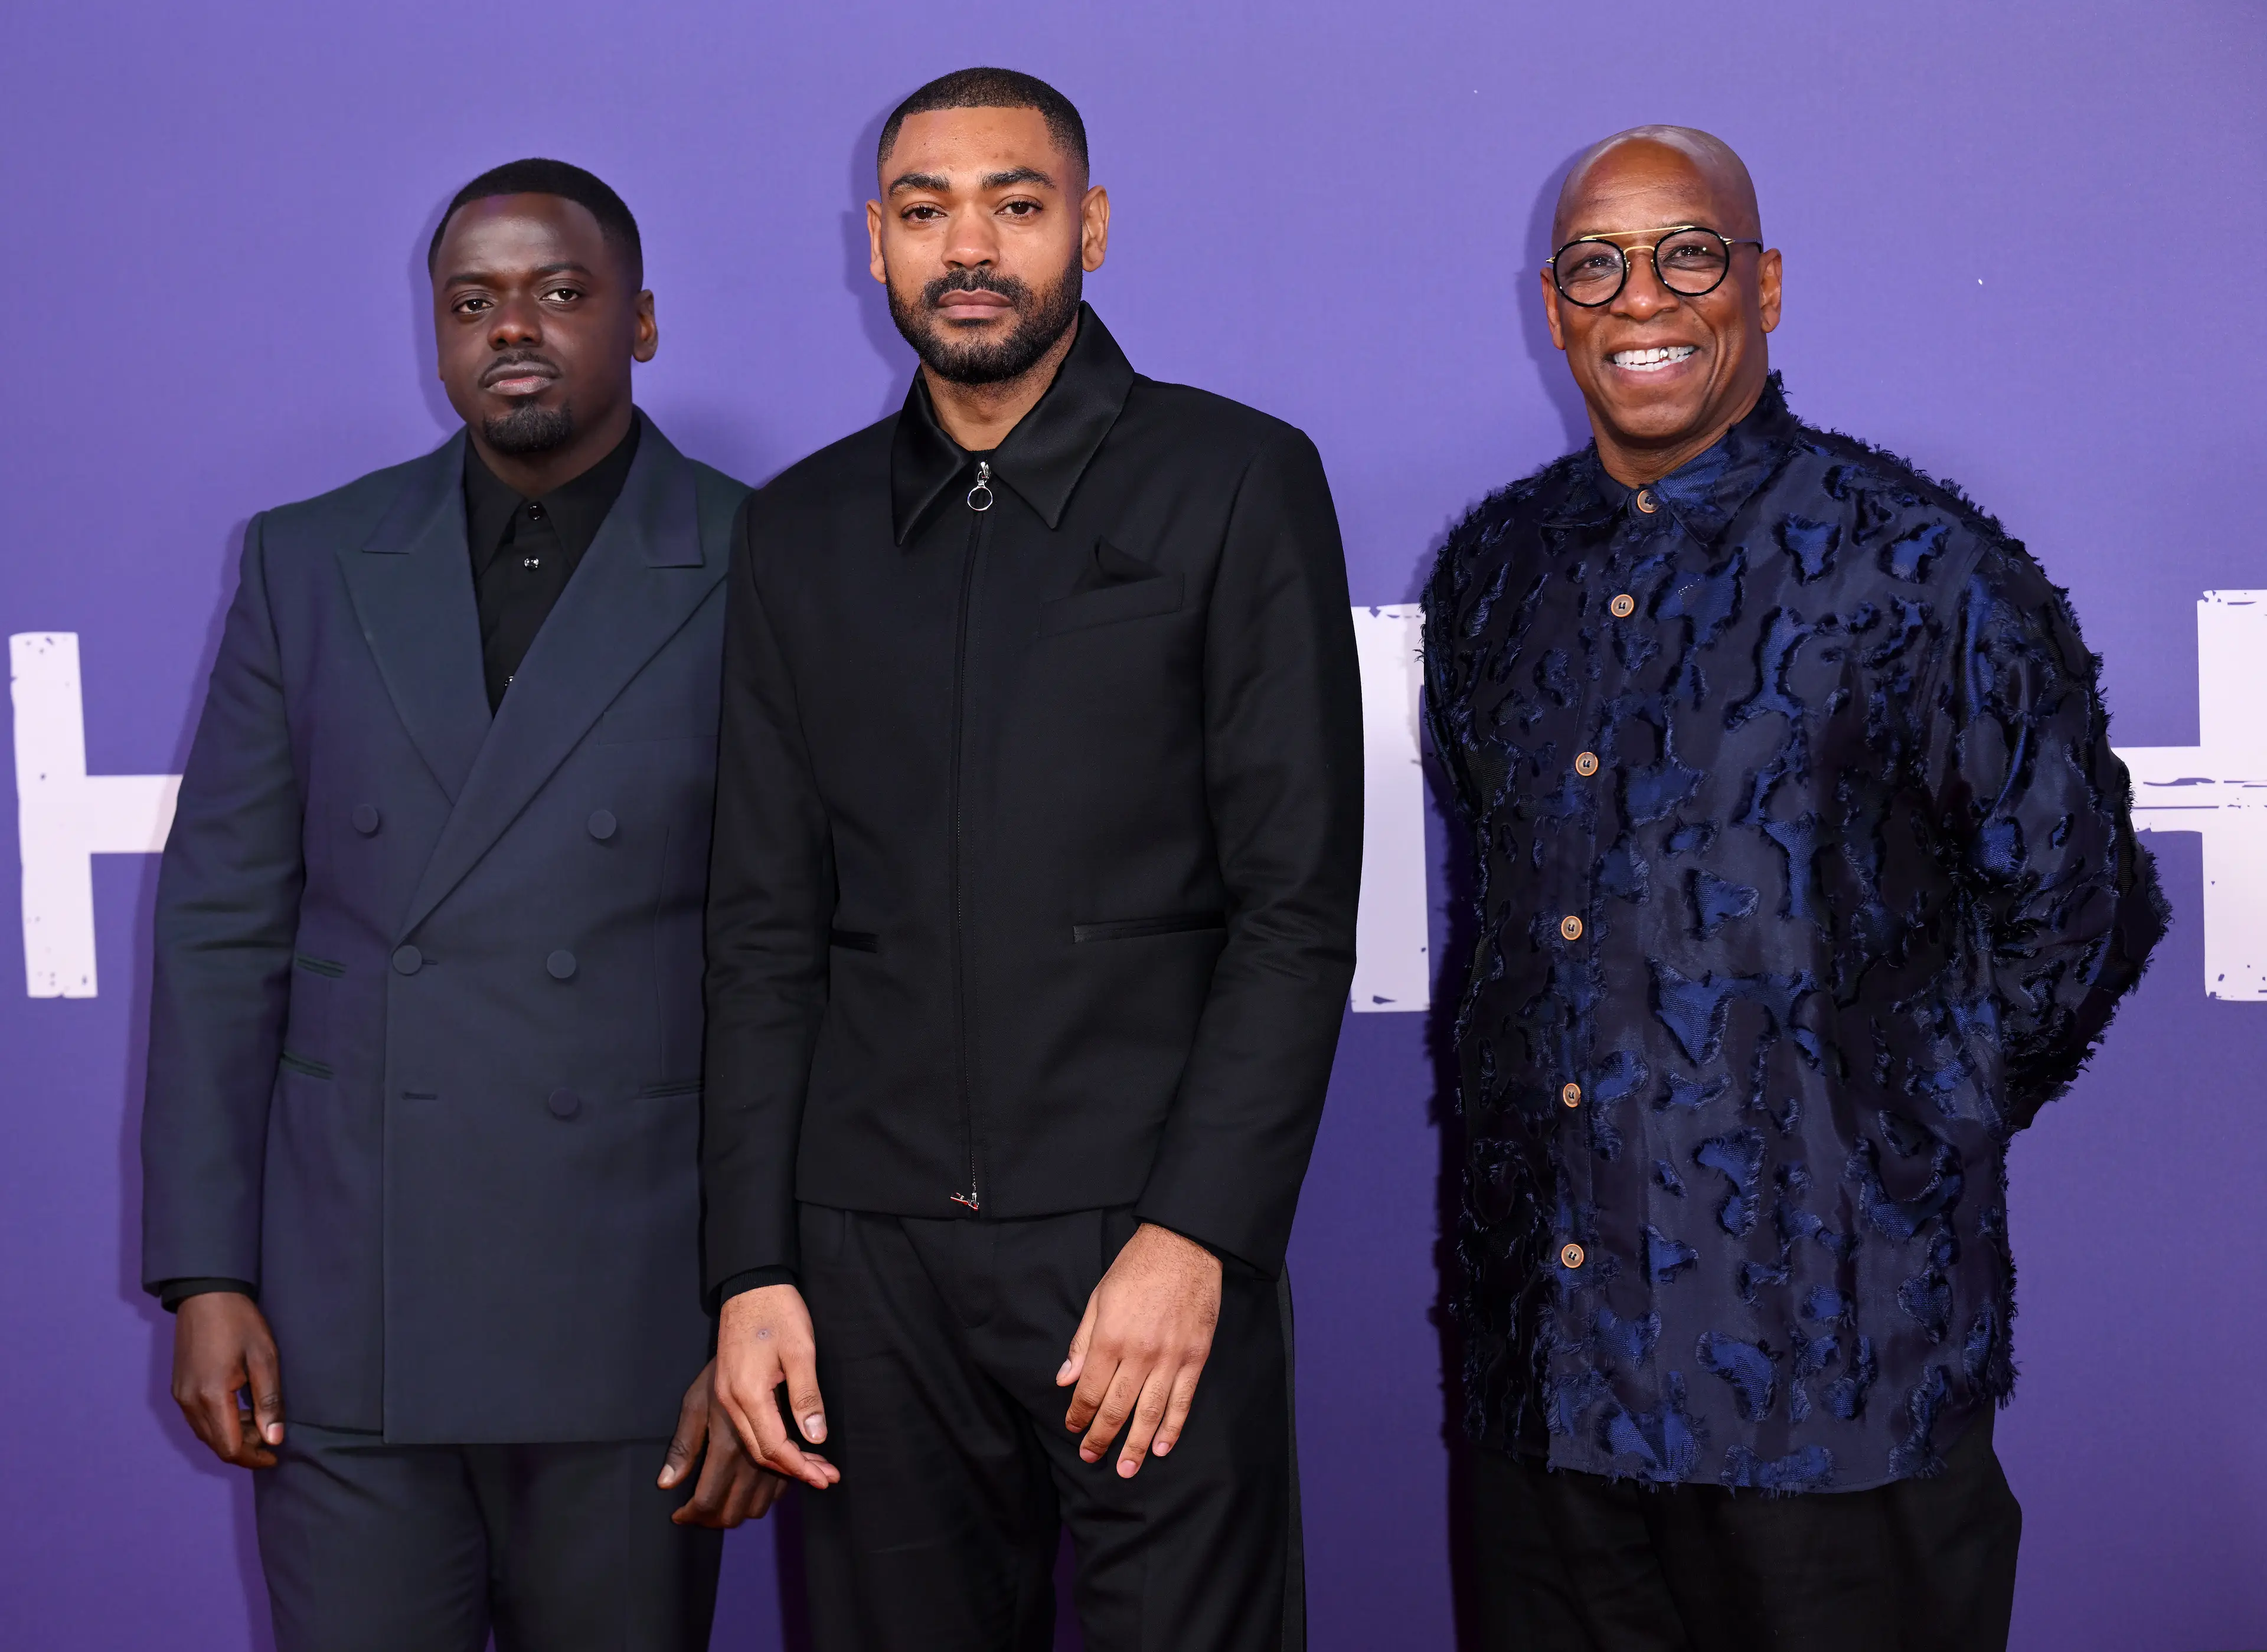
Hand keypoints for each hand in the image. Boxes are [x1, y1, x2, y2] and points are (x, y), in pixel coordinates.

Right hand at [171, 1292, 283, 1468]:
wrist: (206, 1295)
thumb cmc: (239, 1322)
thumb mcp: (264, 1358)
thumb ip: (269, 1401)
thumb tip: (274, 1439)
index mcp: (211, 1396)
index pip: (229, 1446)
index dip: (253, 1458)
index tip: (275, 1455)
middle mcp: (189, 1402)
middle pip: (216, 1444)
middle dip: (245, 1449)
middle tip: (271, 1436)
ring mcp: (180, 1396)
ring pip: (206, 1433)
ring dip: (232, 1436)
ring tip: (259, 1422)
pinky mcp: (179, 1388)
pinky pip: (198, 1419)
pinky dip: (220, 1424)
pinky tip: (240, 1411)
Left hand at [659, 1358, 786, 1525]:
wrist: (769, 1334)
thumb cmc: (727, 1367)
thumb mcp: (696, 1400)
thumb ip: (684, 1445)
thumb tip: (667, 1483)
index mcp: (728, 1446)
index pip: (708, 1500)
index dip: (691, 1516)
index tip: (679, 1516)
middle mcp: (754, 1457)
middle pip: (734, 1511)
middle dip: (712, 1520)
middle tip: (695, 1513)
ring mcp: (778, 1457)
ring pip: (758, 1507)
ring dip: (738, 1512)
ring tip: (719, 1503)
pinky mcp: (796, 1450)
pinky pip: (780, 1491)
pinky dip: (763, 1498)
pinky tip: (748, 1490)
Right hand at [713, 1284, 838, 1491]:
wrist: (751, 1284)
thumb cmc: (778, 1313)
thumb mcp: (801, 1351)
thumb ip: (807, 1396)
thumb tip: (816, 1438)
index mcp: (746, 1394)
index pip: (773, 1446)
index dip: (800, 1467)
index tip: (824, 1479)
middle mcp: (728, 1401)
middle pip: (759, 1452)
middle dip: (794, 1469)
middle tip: (826, 1477)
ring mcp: (724, 1396)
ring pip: (751, 1443)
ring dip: (782, 1459)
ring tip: (815, 1466)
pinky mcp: (728, 1389)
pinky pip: (746, 1428)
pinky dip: (770, 1443)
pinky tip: (791, 1445)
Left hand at [1058, 1222, 1221, 1477]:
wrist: (1184, 1246)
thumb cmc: (1136, 1268)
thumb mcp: (1099, 1298)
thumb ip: (1083, 1343)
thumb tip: (1065, 1380)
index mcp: (1111, 1338)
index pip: (1090, 1389)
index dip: (1079, 1413)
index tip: (1073, 1427)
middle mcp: (1140, 1353)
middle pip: (1117, 1407)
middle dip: (1102, 1437)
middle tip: (1091, 1457)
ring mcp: (1171, 1357)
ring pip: (1150, 1412)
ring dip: (1136, 1444)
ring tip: (1126, 1469)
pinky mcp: (1196, 1357)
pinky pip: (1183, 1400)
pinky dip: (1173, 1427)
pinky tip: (1162, 1447)